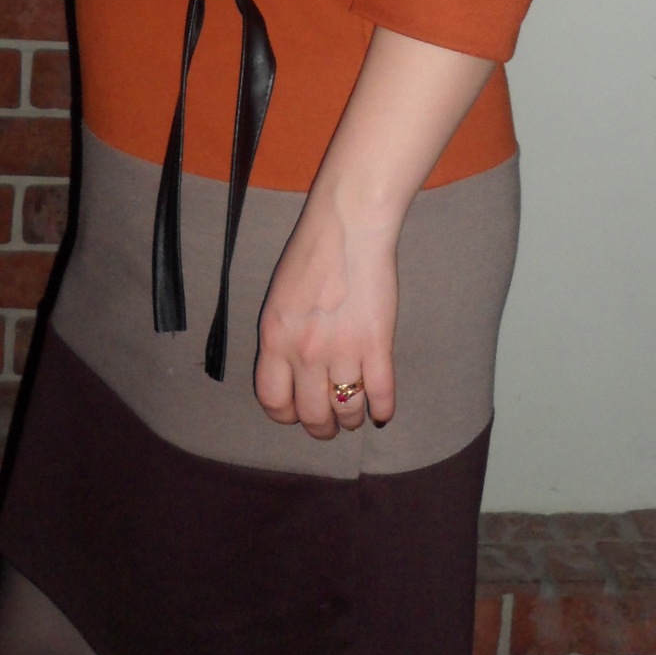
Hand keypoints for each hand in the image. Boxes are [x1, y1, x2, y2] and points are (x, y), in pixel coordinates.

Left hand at [254, 195, 398, 439]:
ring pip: (347, 410)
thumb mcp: (279, 298)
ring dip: (351, 420)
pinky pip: (380, 395)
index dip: (287, 415)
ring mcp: (342, 350)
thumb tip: (291, 372)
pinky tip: (381, 412)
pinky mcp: (376, 344)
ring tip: (355, 417)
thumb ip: (282, 337)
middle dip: (322, 429)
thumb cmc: (312, 252)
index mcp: (274, 338)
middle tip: (330, 426)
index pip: (273, 401)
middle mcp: (304, 352)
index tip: (297, 413)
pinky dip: (382, 411)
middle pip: (312, 415)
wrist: (349, 226)